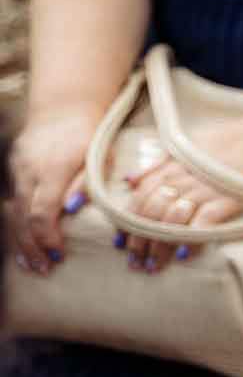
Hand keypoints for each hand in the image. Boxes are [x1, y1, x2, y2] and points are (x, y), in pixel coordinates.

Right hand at [7, 109, 99, 272]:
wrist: (65, 107)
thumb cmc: (90, 134)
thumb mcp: (99, 155)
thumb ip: (86, 183)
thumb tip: (72, 209)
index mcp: (52, 169)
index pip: (41, 212)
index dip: (47, 237)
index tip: (58, 255)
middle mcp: (29, 171)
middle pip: (21, 217)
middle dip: (32, 247)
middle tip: (45, 269)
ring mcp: (17, 170)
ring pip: (11, 212)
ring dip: (20, 241)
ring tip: (31, 265)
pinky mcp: (13, 169)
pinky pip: (10, 202)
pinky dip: (15, 225)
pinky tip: (21, 243)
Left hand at [119, 114, 242, 270]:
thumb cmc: (232, 140)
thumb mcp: (188, 145)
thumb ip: (158, 164)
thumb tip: (129, 180)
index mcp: (172, 166)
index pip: (139, 197)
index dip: (127, 222)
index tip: (122, 242)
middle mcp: (183, 179)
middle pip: (150, 214)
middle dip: (139, 241)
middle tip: (135, 262)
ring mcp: (203, 190)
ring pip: (170, 223)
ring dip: (159, 247)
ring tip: (154, 267)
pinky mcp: (225, 200)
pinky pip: (201, 225)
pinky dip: (191, 241)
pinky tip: (184, 256)